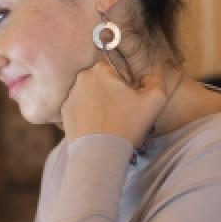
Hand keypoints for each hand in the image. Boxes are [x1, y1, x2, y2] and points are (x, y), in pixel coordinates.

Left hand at [61, 59, 176, 146]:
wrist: (98, 153)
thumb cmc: (127, 124)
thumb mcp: (155, 99)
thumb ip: (155, 80)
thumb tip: (146, 78)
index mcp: (101, 69)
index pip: (119, 71)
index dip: (129, 86)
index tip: (131, 102)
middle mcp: (82, 78)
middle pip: (104, 82)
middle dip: (114, 94)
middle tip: (122, 115)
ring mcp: (70, 96)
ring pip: (92, 96)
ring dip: (101, 105)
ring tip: (110, 124)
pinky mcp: (65, 113)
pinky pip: (82, 110)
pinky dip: (90, 116)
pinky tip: (98, 129)